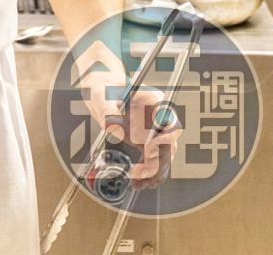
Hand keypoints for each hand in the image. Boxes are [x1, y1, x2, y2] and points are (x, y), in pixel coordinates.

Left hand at [82, 73, 182, 189]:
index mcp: (153, 101)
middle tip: (143, 173)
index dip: (166, 137)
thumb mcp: (103, 96)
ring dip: (155, 173)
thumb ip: (108, 109)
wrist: (103, 92)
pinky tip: (139, 183)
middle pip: (170, 143)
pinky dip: (149, 174)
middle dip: (159, 162)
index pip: (170, 121)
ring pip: (165, 157)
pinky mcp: (149, 143)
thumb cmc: (104, 89)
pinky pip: (155, 161)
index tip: (152, 148)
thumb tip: (110, 125)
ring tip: (139, 183)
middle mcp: (159, 117)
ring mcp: (156, 131)